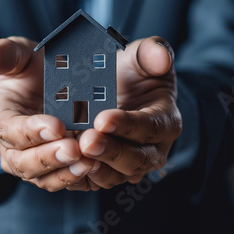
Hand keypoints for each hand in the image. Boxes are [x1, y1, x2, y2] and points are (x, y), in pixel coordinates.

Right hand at [0, 37, 97, 191]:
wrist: (39, 89)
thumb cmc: (27, 73)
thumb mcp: (17, 56)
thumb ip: (7, 54)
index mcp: (0, 119)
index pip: (9, 130)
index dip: (31, 130)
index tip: (56, 126)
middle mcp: (11, 148)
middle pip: (24, 162)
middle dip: (49, 157)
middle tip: (75, 149)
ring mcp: (32, 162)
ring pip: (42, 177)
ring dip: (65, 172)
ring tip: (89, 162)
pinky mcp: (52, 169)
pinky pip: (61, 180)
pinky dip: (76, 177)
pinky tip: (95, 167)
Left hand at [72, 37, 181, 190]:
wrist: (115, 90)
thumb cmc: (131, 72)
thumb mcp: (141, 56)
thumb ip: (152, 52)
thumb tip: (162, 55)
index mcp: (166, 121)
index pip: (152, 126)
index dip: (129, 125)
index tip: (103, 118)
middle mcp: (152, 150)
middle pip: (137, 159)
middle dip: (111, 151)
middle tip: (86, 140)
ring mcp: (130, 165)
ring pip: (116, 175)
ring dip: (96, 167)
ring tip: (74, 154)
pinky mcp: (108, 173)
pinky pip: (97, 181)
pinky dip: (82, 176)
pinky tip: (67, 164)